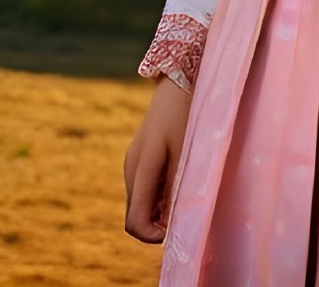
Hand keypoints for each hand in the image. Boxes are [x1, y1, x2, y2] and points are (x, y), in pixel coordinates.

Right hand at [122, 74, 193, 242]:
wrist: (178, 82)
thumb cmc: (187, 114)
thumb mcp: (187, 151)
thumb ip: (177, 186)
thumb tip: (170, 220)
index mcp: (141, 168)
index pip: (134, 220)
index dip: (150, 236)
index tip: (172, 233)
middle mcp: (131, 168)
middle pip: (134, 214)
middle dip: (155, 224)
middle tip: (184, 217)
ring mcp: (132, 162)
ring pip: (138, 203)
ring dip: (157, 211)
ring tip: (184, 198)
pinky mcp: (138, 158)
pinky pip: (143, 189)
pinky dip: (156, 197)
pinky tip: (177, 186)